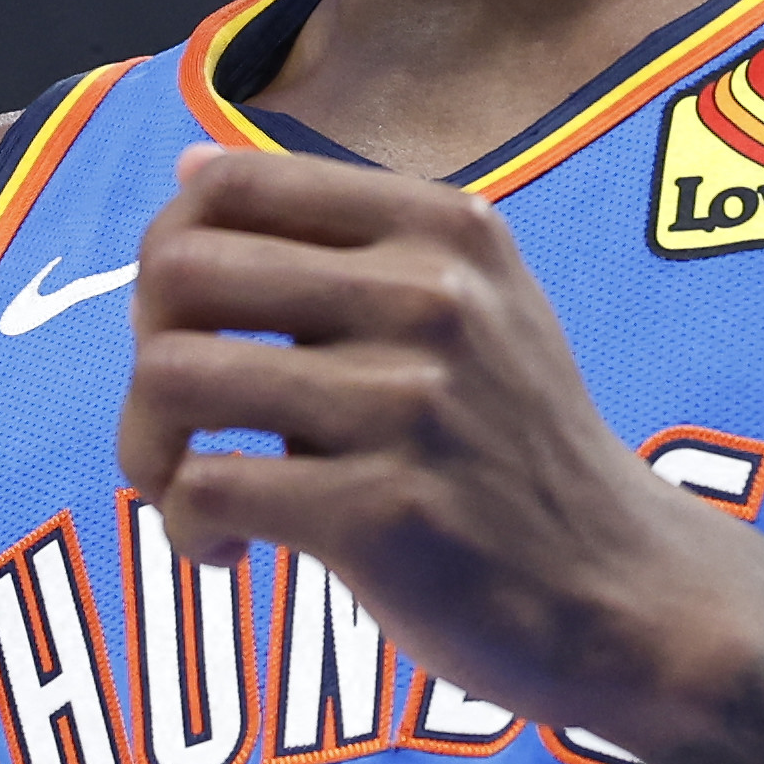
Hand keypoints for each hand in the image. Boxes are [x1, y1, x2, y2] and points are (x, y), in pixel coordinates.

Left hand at [115, 145, 751, 746]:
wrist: (620, 592)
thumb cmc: (516, 447)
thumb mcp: (476, 304)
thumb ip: (344, 238)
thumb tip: (187, 170)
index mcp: (443, 227)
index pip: (230, 182)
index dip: (170, 252)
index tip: (194, 327)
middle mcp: (431, 296)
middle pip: (179, 269)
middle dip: (142, 349)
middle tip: (180, 418)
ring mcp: (407, 403)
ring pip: (172, 375)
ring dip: (147, 447)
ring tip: (184, 489)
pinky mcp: (380, 511)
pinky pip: (203, 490)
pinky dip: (183, 529)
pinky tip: (227, 552)